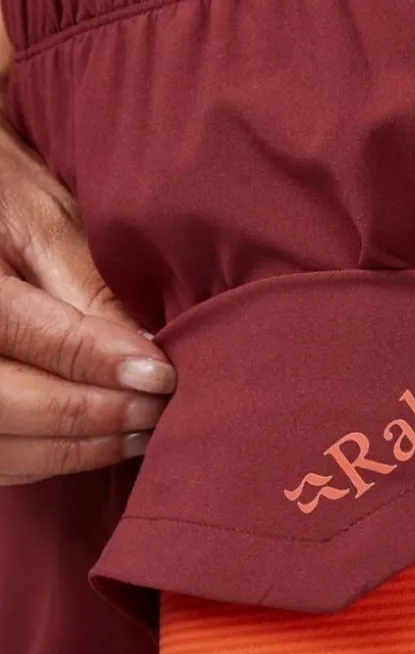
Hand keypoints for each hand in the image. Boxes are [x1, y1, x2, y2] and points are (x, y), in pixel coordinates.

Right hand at [0, 114, 175, 483]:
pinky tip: (109, 441)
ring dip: (82, 447)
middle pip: (10, 404)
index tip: (160, 375)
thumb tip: (145, 354)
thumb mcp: (43, 218)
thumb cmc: (3, 194)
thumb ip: (89, 288)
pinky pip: (4, 460)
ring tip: (145, 428)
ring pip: (7, 446)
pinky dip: (58, 458)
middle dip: (94, 414)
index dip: (99, 362)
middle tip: (160, 407)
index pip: (30, 336)